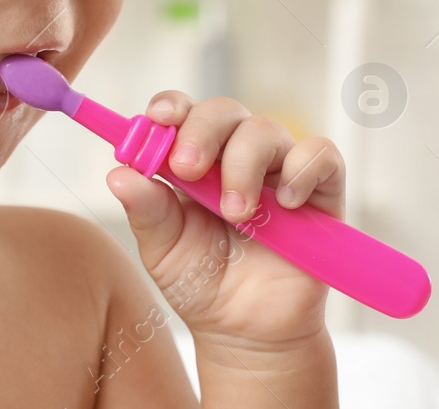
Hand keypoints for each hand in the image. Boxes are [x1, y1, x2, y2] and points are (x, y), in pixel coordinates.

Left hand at [105, 92, 343, 348]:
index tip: (158, 119)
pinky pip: (320, 154)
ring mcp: (279, 169)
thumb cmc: (203, 284)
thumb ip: (146, 212)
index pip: (183, 113)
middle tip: (187, 170)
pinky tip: (285, 204)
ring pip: (265, 130)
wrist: (248, 332)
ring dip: (243, 165)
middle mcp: (236, 155)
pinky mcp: (320, 189)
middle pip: (223, 112)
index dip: (171, 107)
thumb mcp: (164, 251)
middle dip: (201, 133)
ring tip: (236, 214)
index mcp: (195, 162)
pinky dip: (301, 170)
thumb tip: (117, 174)